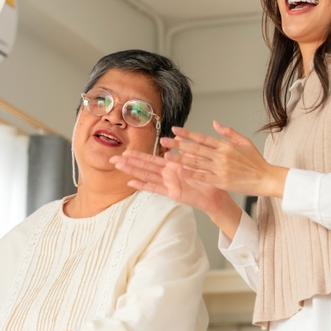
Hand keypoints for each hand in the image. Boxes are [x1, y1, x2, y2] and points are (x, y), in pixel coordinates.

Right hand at [112, 149, 230, 213]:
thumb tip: (178, 136)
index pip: (151, 159)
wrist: (216, 193)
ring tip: (119, 166)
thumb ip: (185, 149)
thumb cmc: (207, 178)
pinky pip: (155, 188)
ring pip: (146, 175)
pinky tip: (132, 183)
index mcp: (171, 166)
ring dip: (132, 171)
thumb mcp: (195, 160)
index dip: (138, 155)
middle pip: (144, 166)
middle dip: (129, 162)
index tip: (125, 151)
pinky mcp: (172, 192)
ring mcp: (168, 184)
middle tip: (113, 158)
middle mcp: (167, 174)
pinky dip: (143, 185)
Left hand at [162, 121, 288, 197]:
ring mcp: (220, 169)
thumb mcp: (244, 141)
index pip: (202, 137)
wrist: (265, 178)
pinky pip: (202, 176)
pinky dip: (191, 173)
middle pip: (195, 148)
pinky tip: (180, 170)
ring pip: (196, 162)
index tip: (175, 130)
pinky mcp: (221, 181)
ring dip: (180, 158)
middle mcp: (221, 155)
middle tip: (164, 141)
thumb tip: (214, 122)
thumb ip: (228, 132)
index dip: (187, 133)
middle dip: (178, 144)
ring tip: (167, 155)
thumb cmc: (256, 162)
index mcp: (226, 145)